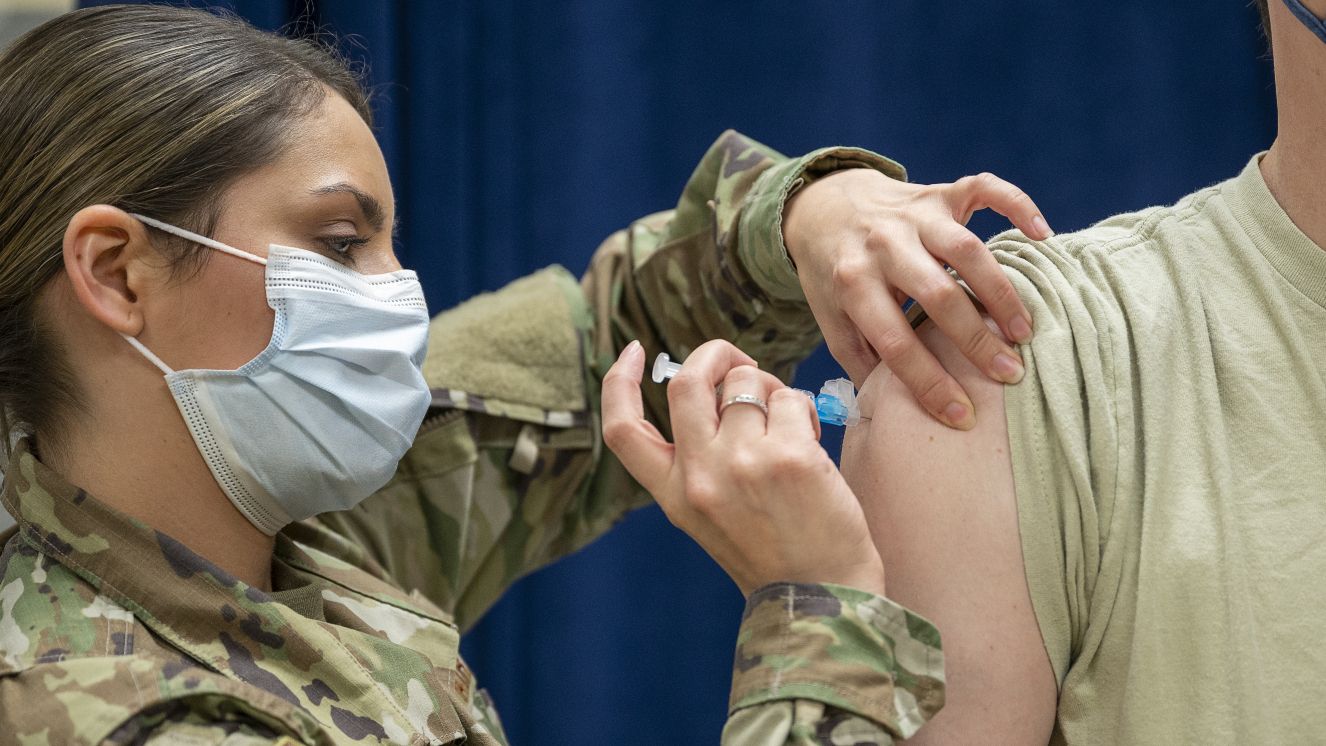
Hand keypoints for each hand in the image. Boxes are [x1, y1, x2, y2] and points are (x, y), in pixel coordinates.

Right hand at [602, 339, 885, 596]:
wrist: (823, 601)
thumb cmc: (775, 555)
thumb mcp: (711, 516)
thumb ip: (701, 461)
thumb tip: (718, 387)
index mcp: (674, 494)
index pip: (622, 430)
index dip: (620, 381)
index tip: (635, 350)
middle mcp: (700, 476)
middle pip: (685, 383)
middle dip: (713, 354)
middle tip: (738, 360)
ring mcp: (743, 464)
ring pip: (747, 382)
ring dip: (771, 389)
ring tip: (788, 424)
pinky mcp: (791, 457)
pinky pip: (790, 399)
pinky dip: (802, 409)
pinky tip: (811, 441)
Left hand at [784, 168, 1052, 429]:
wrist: (825, 206)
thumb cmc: (835, 275)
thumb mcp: (830, 317)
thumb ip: (856, 359)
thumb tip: (885, 412)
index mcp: (853, 284)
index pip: (895, 342)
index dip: (929, 382)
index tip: (962, 415)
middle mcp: (884, 246)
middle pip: (938, 295)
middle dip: (975, 340)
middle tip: (1010, 374)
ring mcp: (915, 216)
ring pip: (966, 249)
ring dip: (1000, 291)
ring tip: (1025, 331)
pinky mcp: (939, 194)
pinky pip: (984, 190)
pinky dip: (1018, 204)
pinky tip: (1042, 235)